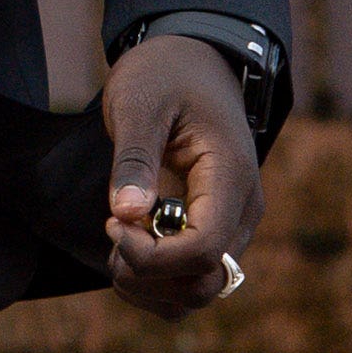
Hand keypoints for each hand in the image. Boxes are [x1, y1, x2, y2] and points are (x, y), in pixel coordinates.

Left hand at [101, 31, 263, 318]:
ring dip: (149, 286)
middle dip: (148, 276)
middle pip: (204, 283)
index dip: (153, 255)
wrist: (191, 59)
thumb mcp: (139, 101)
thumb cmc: (165, 74)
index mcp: (230, 178)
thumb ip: (134, 157)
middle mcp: (240, 211)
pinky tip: (128, 246)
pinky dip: (155, 282)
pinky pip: (189, 281)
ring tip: (118, 241)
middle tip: (111, 235)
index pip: (204, 250)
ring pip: (197, 293)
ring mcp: (229, 226)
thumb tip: (125, 214)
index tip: (112, 223)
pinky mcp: (211, 232)